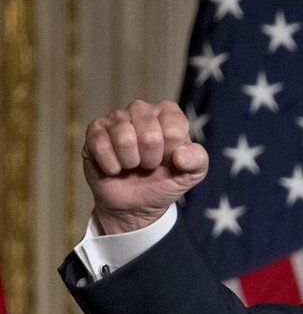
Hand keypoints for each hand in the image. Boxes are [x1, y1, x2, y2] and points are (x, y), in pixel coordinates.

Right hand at [83, 100, 208, 233]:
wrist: (136, 204)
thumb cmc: (165, 181)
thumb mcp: (192, 173)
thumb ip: (197, 160)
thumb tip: (180, 155)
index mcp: (168, 114)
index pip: (174, 128)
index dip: (172, 153)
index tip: (170, 161)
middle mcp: (141, 110)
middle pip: (149, 134)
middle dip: (151, 160)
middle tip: (149, 165)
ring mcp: (116, 119)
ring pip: (124, 138)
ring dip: (131, 162)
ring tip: (132, 165)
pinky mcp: (94, 131)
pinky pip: (100, 145)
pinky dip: (111, 165)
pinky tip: (115, 168)